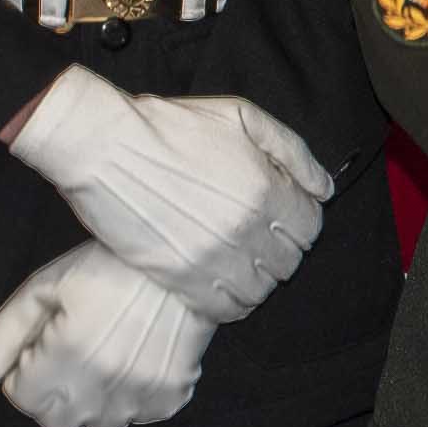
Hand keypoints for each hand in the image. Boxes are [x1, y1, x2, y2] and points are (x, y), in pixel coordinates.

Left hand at [0, 243, 211, 426]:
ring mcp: (142, 391)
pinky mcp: (171, 395)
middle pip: (57, 421)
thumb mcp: (39, 294)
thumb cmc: (102, 269)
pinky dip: (130, 400)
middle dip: (54, 392)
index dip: (27, 368)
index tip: (47, 341)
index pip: (23, 398)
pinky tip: (134, 365)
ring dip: (92, 400)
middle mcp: (105, 380)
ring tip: (105, 358)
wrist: (182, 260)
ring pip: (96, 425)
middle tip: (72, 353)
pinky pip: (136, 419)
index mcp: (67, 352)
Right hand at [4, 67, 330, 323]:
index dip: (300, 224)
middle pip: (289, 262)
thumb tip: (325, 188)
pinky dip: (229, 303)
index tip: (282, 221)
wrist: (102, 145)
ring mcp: (214, 256)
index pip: (311, 228)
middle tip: (256, 242)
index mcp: (267, 189)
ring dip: (255, 280)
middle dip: (279, 252)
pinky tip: (218, 286)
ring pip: (259, 290)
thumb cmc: (171, 125)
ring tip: (237, 264)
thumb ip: (293, 152)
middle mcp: (247, 227)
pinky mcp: (180, 277)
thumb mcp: (242, 117)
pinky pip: (223, 309)